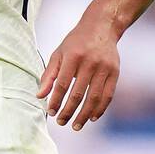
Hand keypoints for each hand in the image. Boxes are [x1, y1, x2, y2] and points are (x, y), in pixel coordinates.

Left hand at [37, 4, 119, 129]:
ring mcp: (104, 68)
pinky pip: (108, 95)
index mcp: (73, 56)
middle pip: (78, 94)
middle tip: (61, 122)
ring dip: (84, 115)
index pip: (63, 84)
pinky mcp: (115, 72)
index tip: (51, 112)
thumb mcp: (58, 54)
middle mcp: (90, 62)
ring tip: (76, 126)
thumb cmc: (76, 42)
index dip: (56, 100)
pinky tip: (92, 118)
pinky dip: (100, 109)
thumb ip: (49, 75)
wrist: (102, 27)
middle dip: (68, 111)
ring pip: (94, 98)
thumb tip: (39, 96)